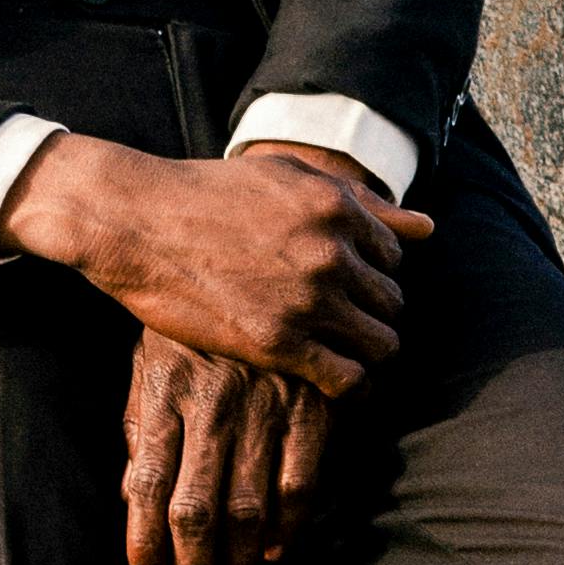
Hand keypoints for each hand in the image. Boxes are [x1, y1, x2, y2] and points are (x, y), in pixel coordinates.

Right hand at [0, 135, 429, 390]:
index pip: (393, 258)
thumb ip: (360, 202)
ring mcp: (307, 301)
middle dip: (371, 315)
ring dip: (365, 352)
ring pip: (379, 343)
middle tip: (339, 325)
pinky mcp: (277, 344)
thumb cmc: (206, 193)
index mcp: (336, 207)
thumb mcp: (286, 177)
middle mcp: (331, 253)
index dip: (370, 275)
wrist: (136, 220)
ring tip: (336, 354)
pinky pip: (346, 380)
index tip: (345, 288)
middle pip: (390, 303)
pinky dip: (348, 387)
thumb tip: (427, 229)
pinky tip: (327, 382)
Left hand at [122, 334, 339, 564]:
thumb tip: (130, 499)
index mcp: (163, 391)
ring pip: (248, 505)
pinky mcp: (310, 404)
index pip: (146, 484)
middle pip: (197, 507)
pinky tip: (273, 554)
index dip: (144, 544)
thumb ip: (140, 427)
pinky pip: (300, 480)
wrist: (256, 256)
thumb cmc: (191, 323)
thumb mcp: (150, 361)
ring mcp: (264, 405)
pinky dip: (288, 526)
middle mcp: (211, 403)